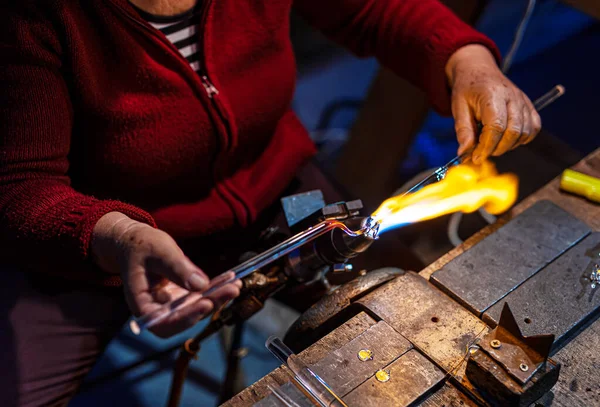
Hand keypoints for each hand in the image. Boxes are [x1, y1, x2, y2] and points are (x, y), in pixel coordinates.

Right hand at [91, 212, 240, 336]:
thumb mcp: (158, 251)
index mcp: (141, 305)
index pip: (163, 323)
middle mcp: (157, 310)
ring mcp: (171, 304)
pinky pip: (200, 297)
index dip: (185, 318)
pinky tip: (231, 280)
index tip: (205, 303)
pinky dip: (216, 289)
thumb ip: (177, 268)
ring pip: (196, 308)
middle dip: (210, 304)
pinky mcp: (182, 296)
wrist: (135, 242)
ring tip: (235, 285)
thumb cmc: (140, 245)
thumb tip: (201, 285)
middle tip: (231, 290)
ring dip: (218, 298)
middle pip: (185, 317)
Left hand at [446, 44, 541, 163]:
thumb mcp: (458, 108)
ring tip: (491, 144)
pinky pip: (533, 127)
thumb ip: (463, 131)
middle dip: (496, 148)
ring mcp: (523, 100)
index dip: (486, 147)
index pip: (496, 127)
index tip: (476, 158)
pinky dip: (522, 138)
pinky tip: (507, 139)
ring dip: (508, 145)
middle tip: (482, 153)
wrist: (478, 70)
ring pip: (524, 132)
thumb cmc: (467, 89)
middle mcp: (512, 97)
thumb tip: (464, 153)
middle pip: (513, 131)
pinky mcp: (529, 105)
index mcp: (492, 95)